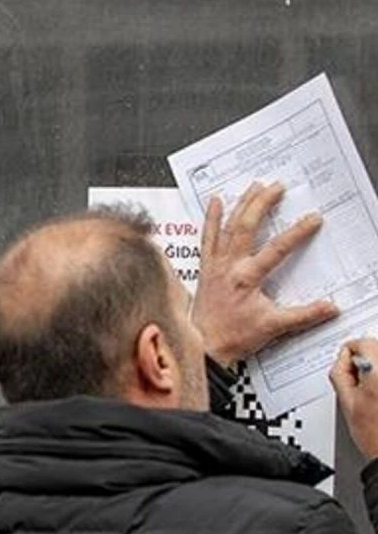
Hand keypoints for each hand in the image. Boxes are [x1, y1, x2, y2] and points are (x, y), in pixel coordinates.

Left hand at [192, 180, 337, 366]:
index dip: (297, 232)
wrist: (203, 348)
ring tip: (254, 185)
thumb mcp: (274, 326)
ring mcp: (215, 265)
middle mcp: (229, 267)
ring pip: (227, 227)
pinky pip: (207, 238)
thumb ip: (304, 315)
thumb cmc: (233, 337)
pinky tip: (214, 201)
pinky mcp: (206, 268)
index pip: (277, 249)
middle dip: (263, 204)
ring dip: (241, 205)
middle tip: (278, 186)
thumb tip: (331, 307)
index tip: (313, 218)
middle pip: (246, 227)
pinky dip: (210, 219)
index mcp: (247, 278)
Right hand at [330, 338, 377, 459]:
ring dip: (376, 371)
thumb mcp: (346, 402)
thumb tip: (343, 359)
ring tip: (374, 394)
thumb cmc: (375, 435)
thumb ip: (340, 374)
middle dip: (366, 361)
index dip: (351, 352)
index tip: (348, 364)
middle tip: (359, 384)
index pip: (364, 343)